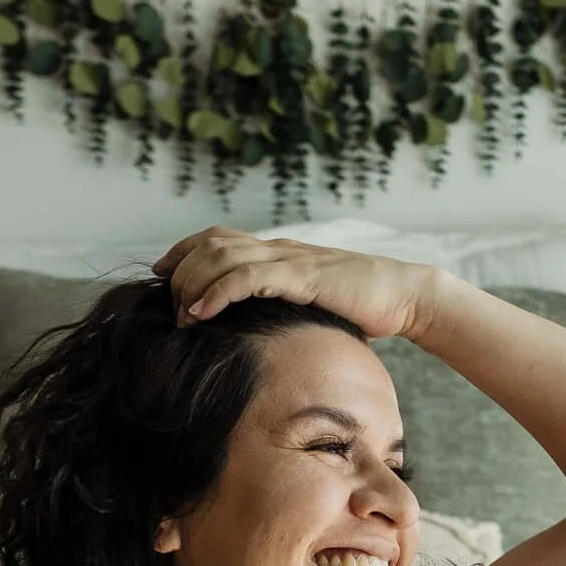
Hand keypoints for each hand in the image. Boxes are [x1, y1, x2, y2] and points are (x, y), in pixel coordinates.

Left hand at [152, 228, 440, 344]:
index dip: (182, 250)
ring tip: (180, 316)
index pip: (217, 237)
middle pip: (209, 244)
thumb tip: (255, 328)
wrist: (405, 296)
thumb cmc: (363, 306)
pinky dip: (217, 293)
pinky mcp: (302, 276)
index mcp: (279, 251)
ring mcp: (289, 260)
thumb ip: (283, 305)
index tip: (159, 274)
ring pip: (222, 256)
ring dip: (192, 285)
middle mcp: (279, 248)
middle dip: (180, 274)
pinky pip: (248, 277)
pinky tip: (200, 313)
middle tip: (169, 308)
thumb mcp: (312, 303)